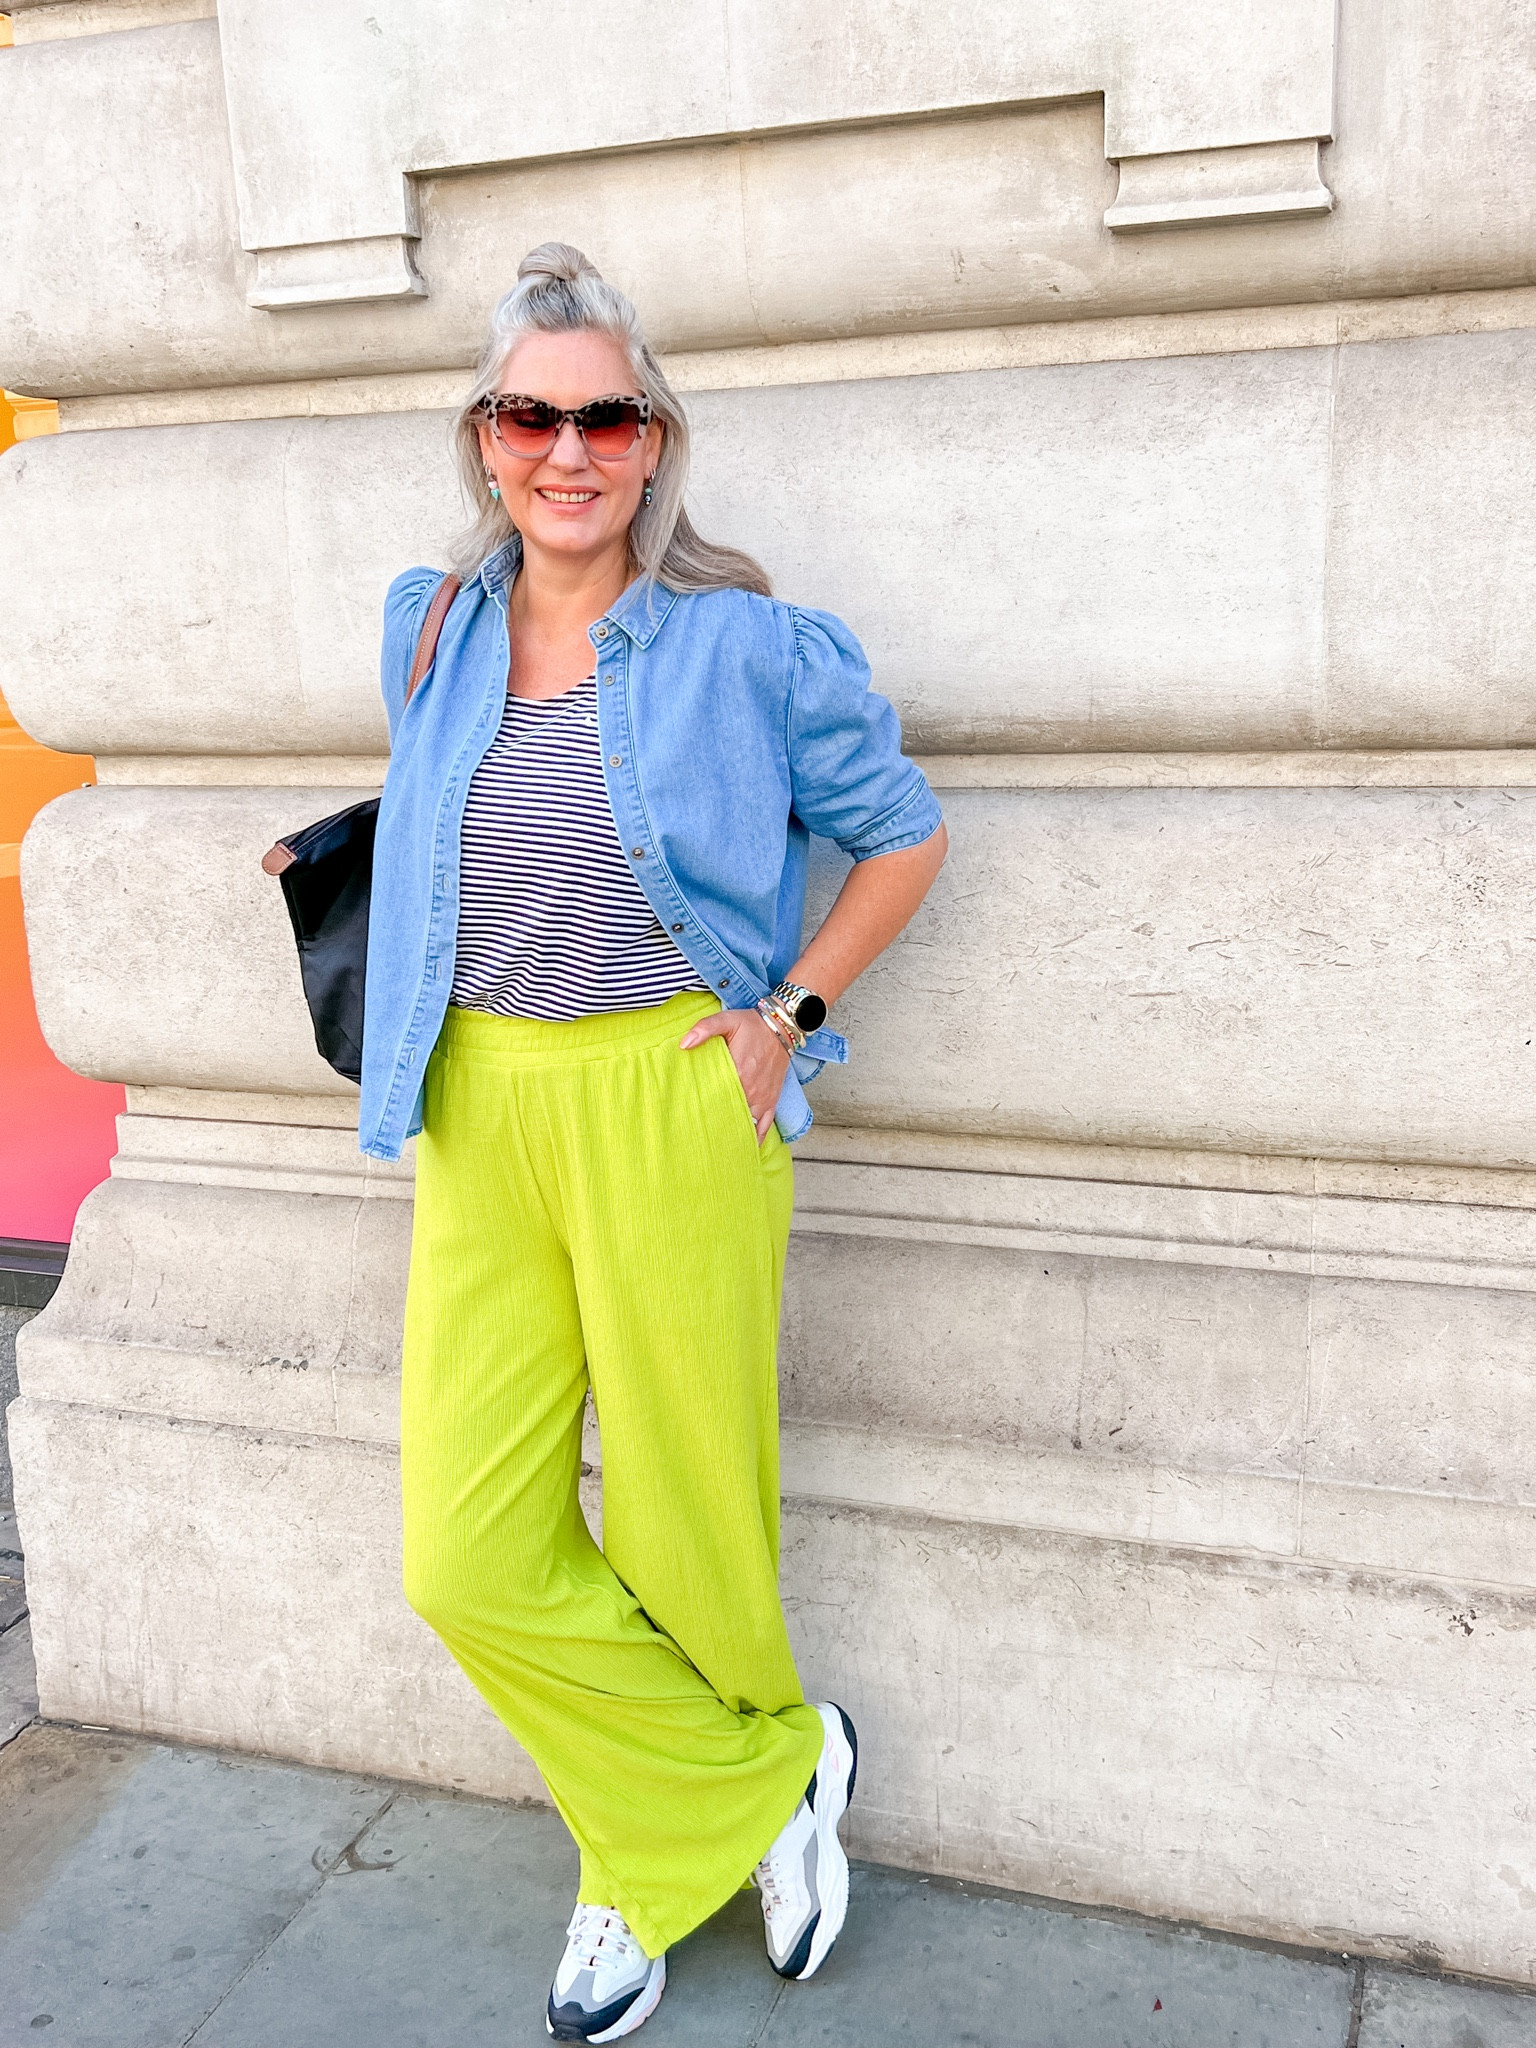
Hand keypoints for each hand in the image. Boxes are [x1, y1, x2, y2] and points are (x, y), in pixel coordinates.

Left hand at [679, 1006, 788, 1140]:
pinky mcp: (771, 1101)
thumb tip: (684, 1044)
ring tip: (716, 1148)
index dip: (701, 1109)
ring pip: (746, 1125)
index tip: (687, 1119)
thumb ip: (704, 1029)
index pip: (715, 1098)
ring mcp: (762, 1099)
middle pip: (728, 1114)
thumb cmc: (753, 1025)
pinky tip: (744, 1149)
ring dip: (732, 1134)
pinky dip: (755, 1139)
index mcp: (737, 1072)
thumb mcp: (727, 1020)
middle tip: (696, 1139)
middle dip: (714, 1126)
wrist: (782, 1027)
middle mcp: (750, 1090)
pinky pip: (764, 1127)